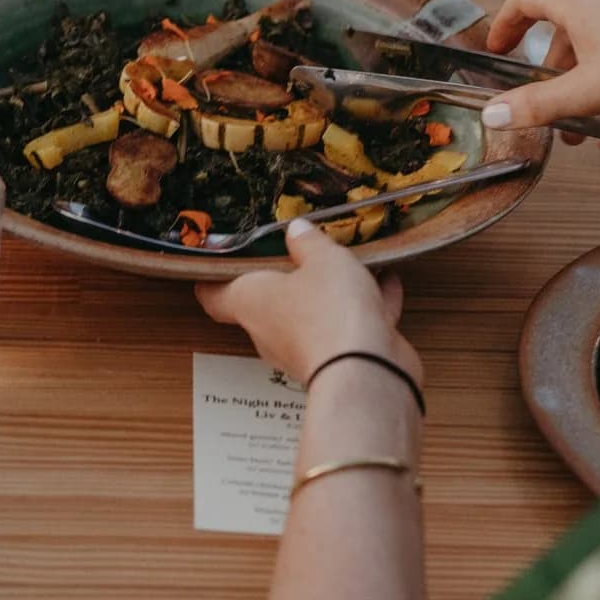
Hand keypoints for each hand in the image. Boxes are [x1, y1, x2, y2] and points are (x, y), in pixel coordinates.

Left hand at [196, 220, 421, 389]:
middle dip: (284, 279)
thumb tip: (296, 230)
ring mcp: (303, 350)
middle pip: (267, 303)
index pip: (214, 296)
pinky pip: (348, 327)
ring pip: (313, 314)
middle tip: (297, 253)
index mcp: (250, 301)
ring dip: (332, 291)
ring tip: (353, 263)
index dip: (211, 280)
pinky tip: (387, 284)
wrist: (365, 370)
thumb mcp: (322, 258)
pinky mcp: (337, 361)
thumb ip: (309, 242)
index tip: (214, 264)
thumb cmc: (328, 310)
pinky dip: (365, 306)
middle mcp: (269, 330)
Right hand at [484, 0, 599, 142]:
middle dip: (551, 75)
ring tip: (587, 128)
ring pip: (595, 45)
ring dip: (583, 85)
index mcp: (577, 0)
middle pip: (561, 29)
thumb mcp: (586, 92)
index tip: (498, 50)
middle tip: (545, 107)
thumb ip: (537, 104)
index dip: (505, 24)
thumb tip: (494, 114)